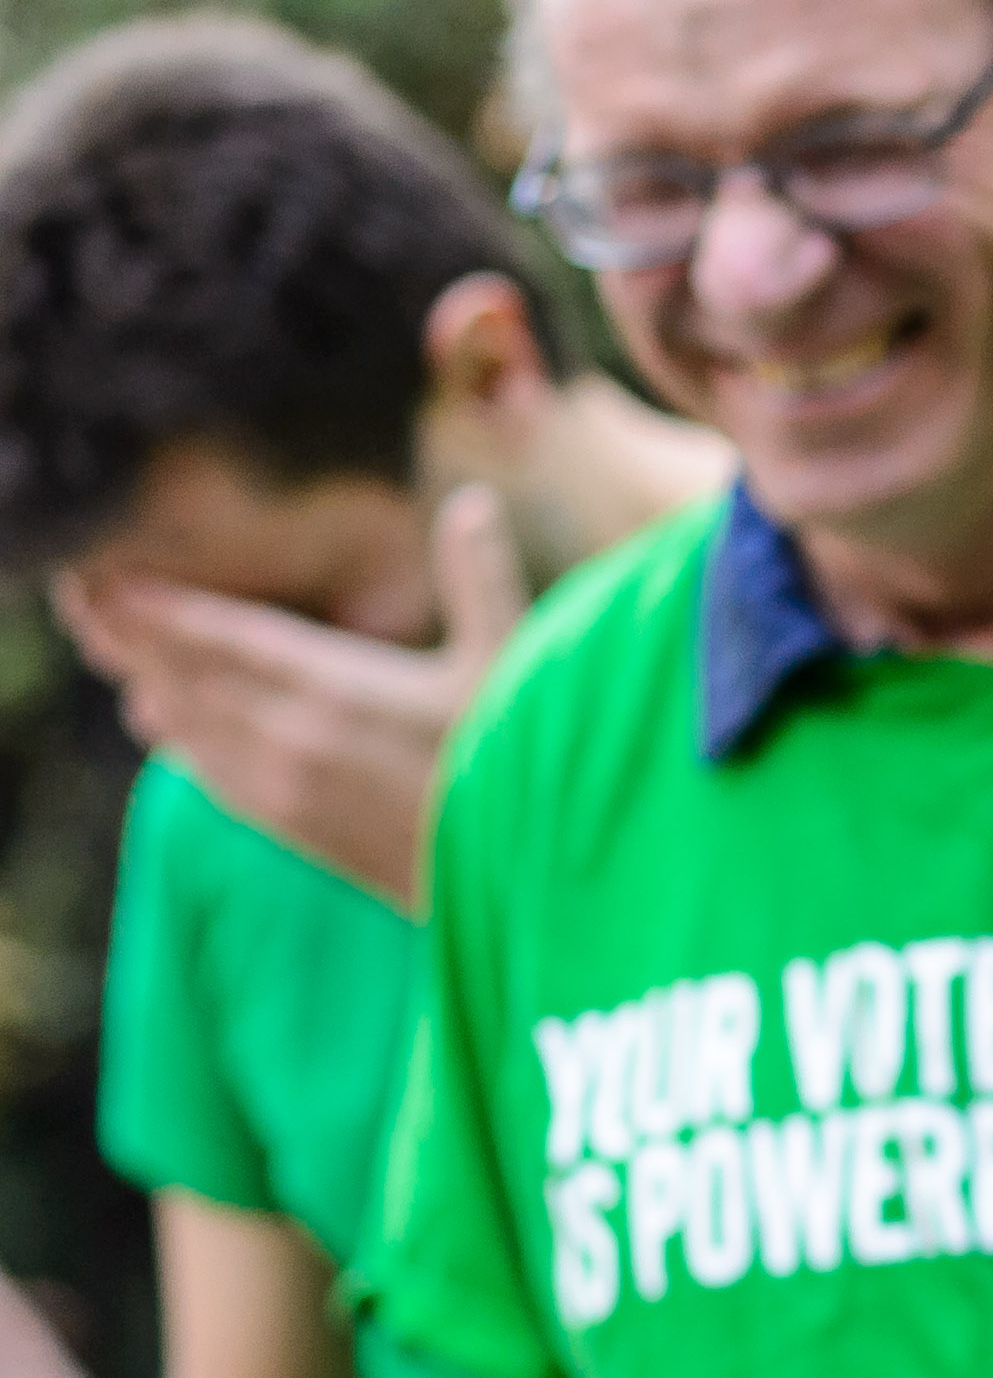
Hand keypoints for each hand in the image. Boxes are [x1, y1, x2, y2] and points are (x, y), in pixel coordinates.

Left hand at [53, 484, 529, 912]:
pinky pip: (206, 771)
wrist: (519, 878)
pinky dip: (174, 735)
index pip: (221, 637)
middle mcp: (292, 736)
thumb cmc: (525, 763)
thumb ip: (480, 577)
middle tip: (81, 596)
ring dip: (143, 681)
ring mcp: (284, 786)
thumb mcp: (513, 663)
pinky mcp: (290, 825)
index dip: (156, 606)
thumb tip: (472, 499)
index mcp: (338, 687)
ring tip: (106, 642)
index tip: (106, 576)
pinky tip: (160, 715)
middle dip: (126, 635)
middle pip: (183, 676)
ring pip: (183, 725)